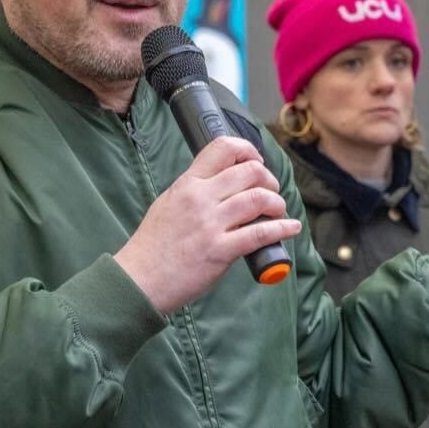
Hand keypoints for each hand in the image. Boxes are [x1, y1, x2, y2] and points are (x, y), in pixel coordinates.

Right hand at [114, 136, 302, 313]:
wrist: (139, 279)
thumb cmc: (153, 245)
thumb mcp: (169, 203)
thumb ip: (196, 191)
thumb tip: (224, 185)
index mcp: (188, 184)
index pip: (223, 148)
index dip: (248, 150)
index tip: (256, 162)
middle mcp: (200, 198)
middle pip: (250, 172)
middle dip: (269, 180)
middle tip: (270, 192)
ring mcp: (211, 224)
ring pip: (258, 199)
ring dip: (277, 204)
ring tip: (277, 212)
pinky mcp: (220, 250)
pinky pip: (260, 234)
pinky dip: (282, 229)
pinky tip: (290, 228)